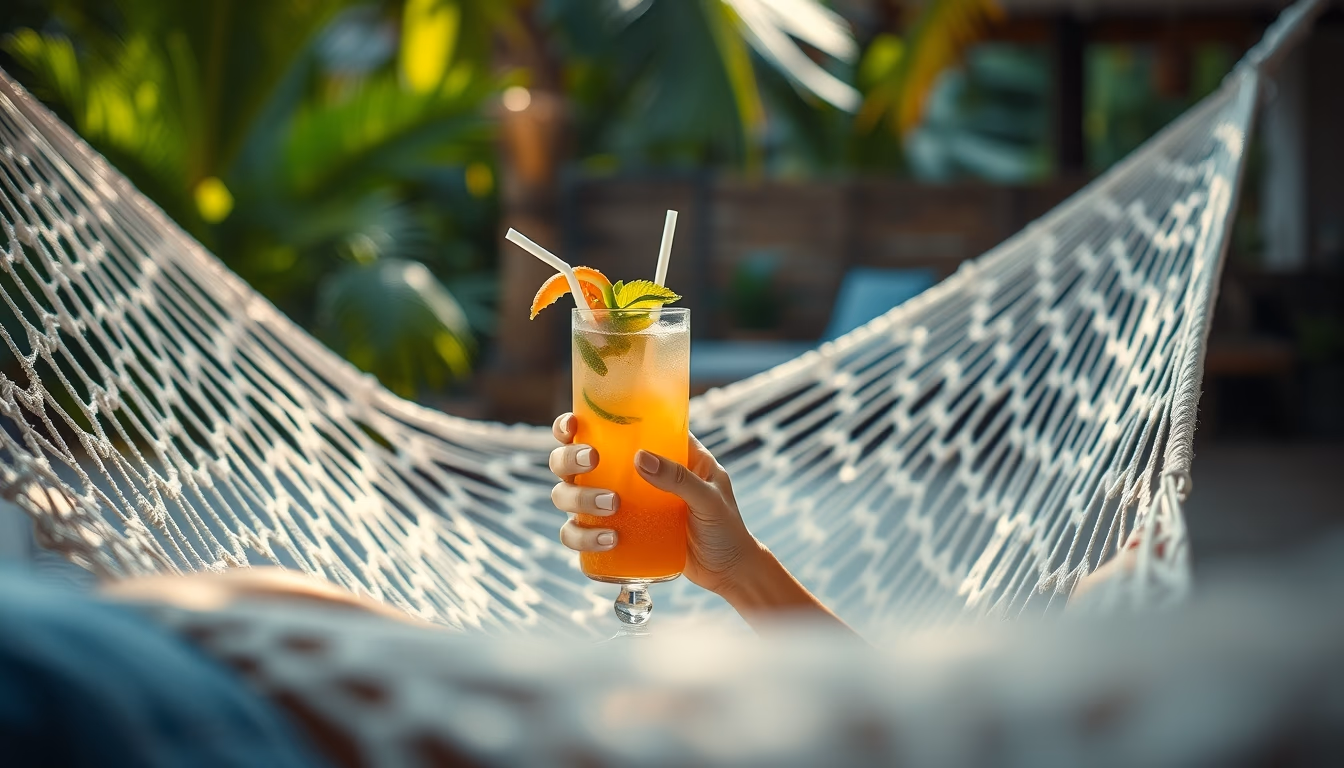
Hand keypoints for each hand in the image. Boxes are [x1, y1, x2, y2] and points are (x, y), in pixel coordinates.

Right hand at [547, 412, 758, 596]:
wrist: (728, 572)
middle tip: (590, 462)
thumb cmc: (726, 527)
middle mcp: (629, 475)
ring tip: (610, 508)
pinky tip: (608, 541)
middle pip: (577, 458)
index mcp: (657, 451)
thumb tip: (640, 457)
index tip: (575, 424)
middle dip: (570, 458)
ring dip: (577, 497)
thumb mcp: (710, 497)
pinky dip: (582, 537)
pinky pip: (580, 532)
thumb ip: (679, 477)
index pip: (612, 426)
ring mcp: (618, 506)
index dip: (584, 421)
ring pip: (570, 494)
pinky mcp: (614, 535)